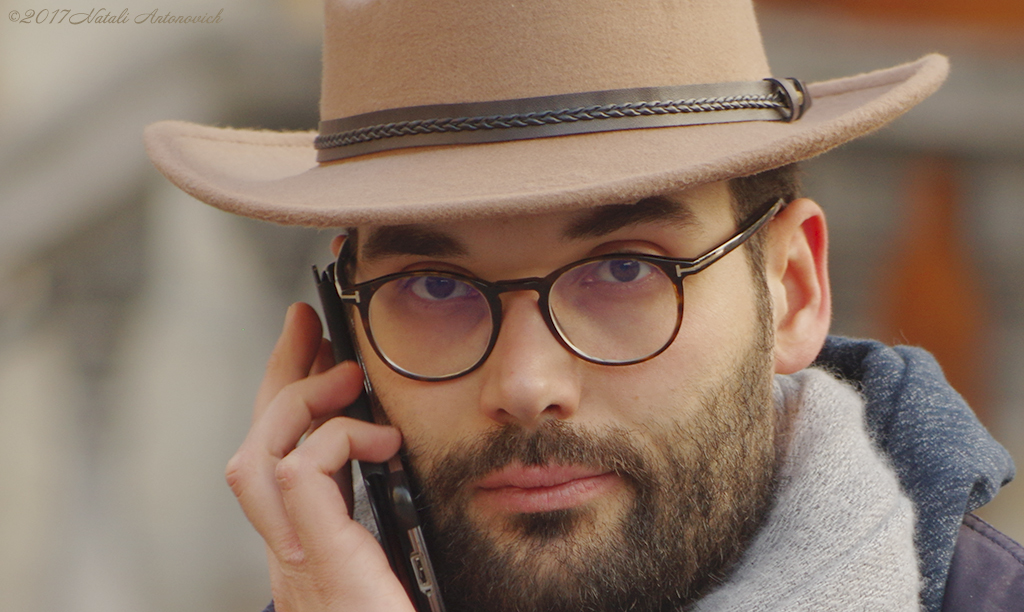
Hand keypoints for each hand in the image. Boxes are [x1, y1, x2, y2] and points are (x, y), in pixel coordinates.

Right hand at [225, 302, 414, 611]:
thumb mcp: (409, 565)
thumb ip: (400, 524)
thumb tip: (423, 469)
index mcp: (314, 552)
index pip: (285, 462)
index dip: (288, 402)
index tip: (314, 349)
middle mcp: (291, 556)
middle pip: (257, 448)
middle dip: (277, 378)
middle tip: (305, 323)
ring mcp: (296, 564)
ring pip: (257, 458)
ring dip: (296, 403)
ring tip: (343, 374)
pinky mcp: (318, 563)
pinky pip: (298, 477)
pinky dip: (334, 441)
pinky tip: (382, 439)